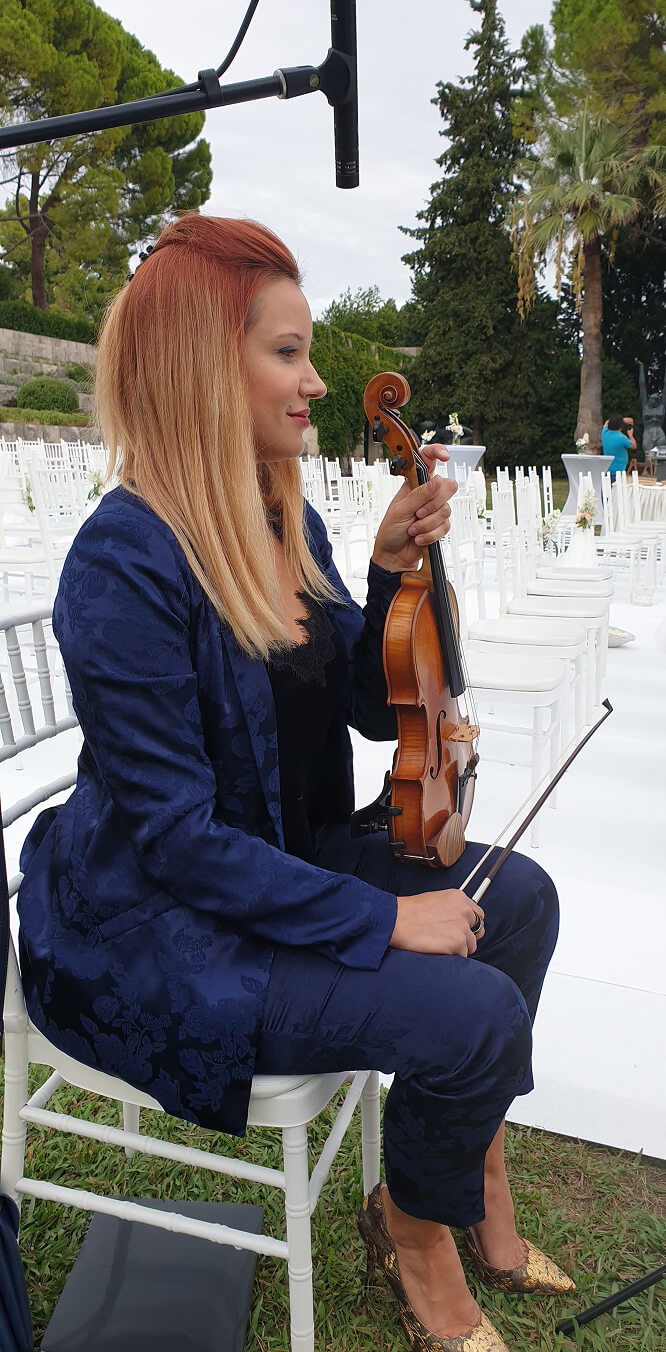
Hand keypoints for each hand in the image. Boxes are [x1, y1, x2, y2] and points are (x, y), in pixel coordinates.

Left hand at [371, 444, 456, 572]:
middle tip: (418, 513)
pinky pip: (445, 526)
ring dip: (427, 523)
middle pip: (448, 486)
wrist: (394, 556)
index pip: (428, 461)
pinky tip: (419, 537)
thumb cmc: (390, 531)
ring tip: (413, 528)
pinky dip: (430, 534)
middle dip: (433, 503)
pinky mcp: (439, 526)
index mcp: (414, 485)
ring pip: (446, 510)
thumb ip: (419, 495)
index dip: (437, 453)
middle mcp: (426, 495)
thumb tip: (436, 480)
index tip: (445, 457)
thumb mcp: (400, 510)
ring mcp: (433, 510)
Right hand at [390, 890, 484, 956]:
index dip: (469, 924)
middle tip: (449, 940)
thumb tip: (460, 921)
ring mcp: (462, 927)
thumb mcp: (435, 900)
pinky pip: (462, 956)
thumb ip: (452, 909)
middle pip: (478, 931)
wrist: (395, 921)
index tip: (460, 930)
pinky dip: (451, 956)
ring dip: (459, 948)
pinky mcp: (458, 943)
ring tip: (439, 944)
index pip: (478, 914)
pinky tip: (437, 949)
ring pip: (471, 945)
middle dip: (467, 937)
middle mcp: (464, 910)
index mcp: (459, 897)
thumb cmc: (409, 912)